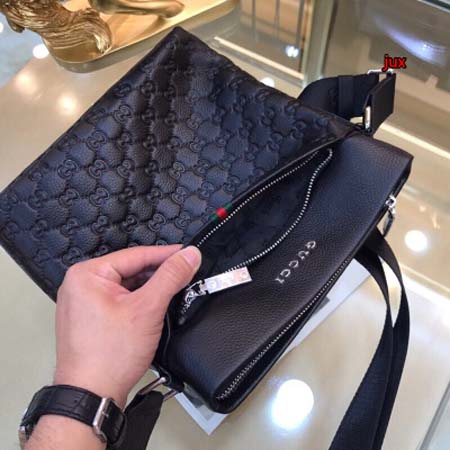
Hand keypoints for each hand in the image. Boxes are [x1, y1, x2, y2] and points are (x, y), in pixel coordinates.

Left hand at [53, 245, 201, 407]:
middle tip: (186, 275)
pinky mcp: (91, 318)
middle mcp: (81, 285)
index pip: (136, 254)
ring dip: (150, 290)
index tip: (188, 255)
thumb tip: (189, 255)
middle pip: (132, 270)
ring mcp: (84, 303)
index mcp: (87, 274)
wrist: (91, 397)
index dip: (167, 255)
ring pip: (127, 286)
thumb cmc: (107, 357)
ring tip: (173, 294)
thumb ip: (171, 277)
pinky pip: (120, 300)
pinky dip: (139, 303)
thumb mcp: (147, 309)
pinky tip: (155, 309)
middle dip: (159, 275)